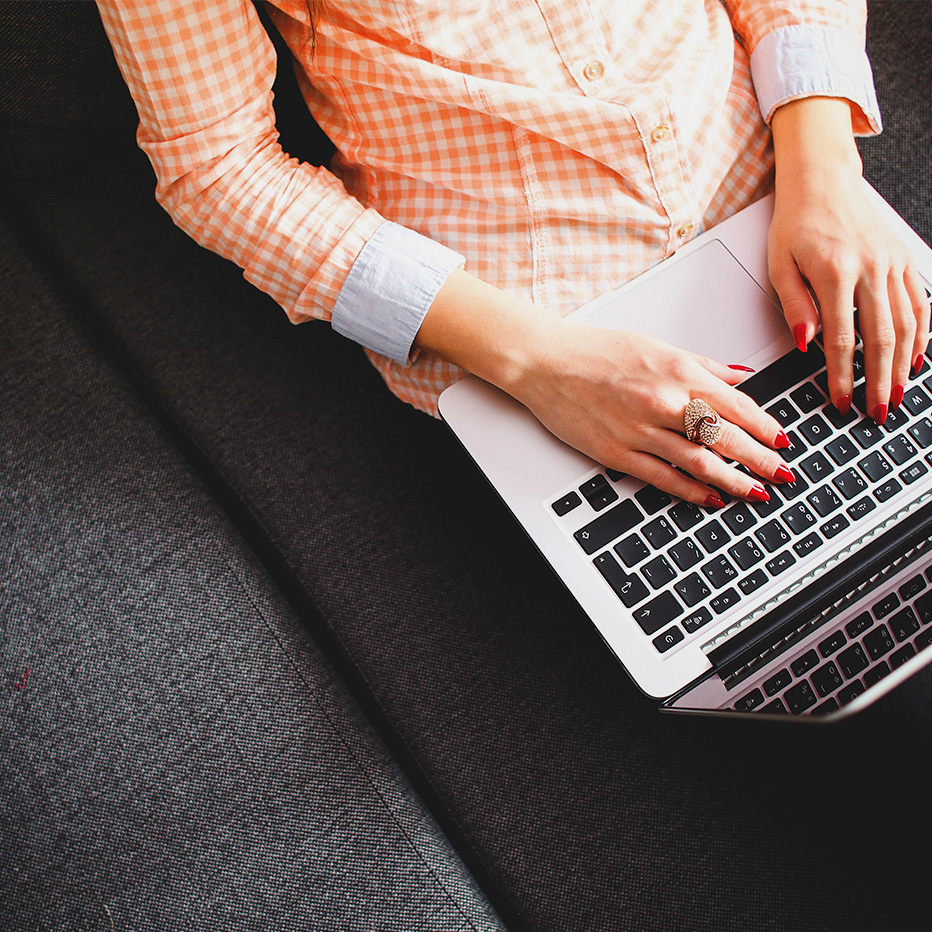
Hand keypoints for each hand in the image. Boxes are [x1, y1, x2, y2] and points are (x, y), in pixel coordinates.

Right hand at [508, 320, 790, 506]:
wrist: (546, 362)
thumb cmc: (596, 351)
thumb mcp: (657, 346)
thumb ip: (702, 365)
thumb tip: (739, 377)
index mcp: (678, 372)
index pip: (737, 405)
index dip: (766, 427)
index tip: (783, 442)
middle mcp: (664, 402)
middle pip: (726, 437)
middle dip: (761, 460)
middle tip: (783, 475)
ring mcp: (640, 430)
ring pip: (700, 462)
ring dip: (734, 481)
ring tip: (756, 493)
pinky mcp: (617, 452)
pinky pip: (663, 477)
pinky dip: (692, 490)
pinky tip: (711, 498)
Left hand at [769, 98, 929, 422]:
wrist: (823, 180)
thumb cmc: (796, 222)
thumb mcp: (779, 264)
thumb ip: (794, 305)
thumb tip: (806, 343)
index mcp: (836, 273)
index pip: (842, 339)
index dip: (842, 376)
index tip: (840, 401)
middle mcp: (871, 268)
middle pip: (882, 337)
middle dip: (879, 380)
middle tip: (878, 411)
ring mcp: (892, 263)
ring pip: (907, 323)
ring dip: (903, 364)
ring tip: (897, 394)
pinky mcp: (903, 259)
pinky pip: (920, 302)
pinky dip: (922, 333)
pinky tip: (916, 358)